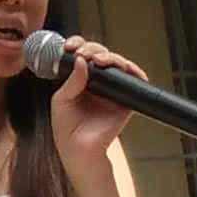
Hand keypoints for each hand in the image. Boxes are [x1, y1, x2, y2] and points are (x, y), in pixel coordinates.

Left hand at [45, 37, 143, 163]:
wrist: (78, 150)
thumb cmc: (66, 128)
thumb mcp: (61, 100)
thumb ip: (72, 80)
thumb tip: (83, 61)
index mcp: (80, 79)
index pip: (82, 55)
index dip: (78, 45)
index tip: (71, 47)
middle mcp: (97, 82)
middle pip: (100, 54)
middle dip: (94, 49)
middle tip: (85, 54)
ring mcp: (112, 90)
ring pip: (117, 64)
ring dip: (111, 57)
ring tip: (100, 60)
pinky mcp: (125, 101)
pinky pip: (134, 82)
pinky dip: (134, 71)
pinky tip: (126, 67)